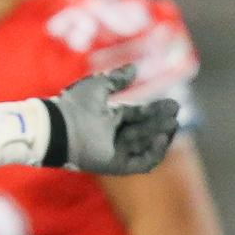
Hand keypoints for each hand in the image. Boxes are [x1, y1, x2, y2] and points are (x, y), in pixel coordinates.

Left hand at [48, 64, 180, 173]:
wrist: (59, 126)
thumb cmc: (74, 104)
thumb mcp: (97, 86)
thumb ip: (117, 79)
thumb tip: (134, 69)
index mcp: (110, 117)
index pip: (139, 114)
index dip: (156, 109)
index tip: (174, 104)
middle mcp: (114, 135)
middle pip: (145, 129)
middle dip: (161, 121)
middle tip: (175, 112)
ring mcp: (116, 151)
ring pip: (146, 145)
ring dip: (161, 135)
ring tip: (172, 123)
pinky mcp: (117, 165)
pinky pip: (142, 162)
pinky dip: (154, 153)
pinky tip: (162, 138)